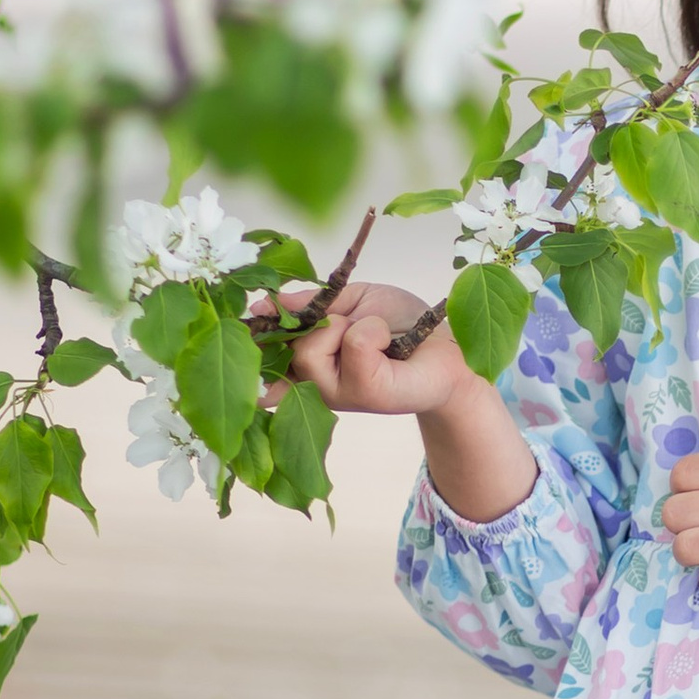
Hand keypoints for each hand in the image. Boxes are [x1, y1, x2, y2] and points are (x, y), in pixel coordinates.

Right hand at [269, 273, 536, 524]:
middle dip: (320, 322)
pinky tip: (391, 344)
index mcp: (309, 364)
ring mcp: (339, 395)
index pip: (265, 356)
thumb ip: (310, 303)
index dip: (257, 334)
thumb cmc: (401, 325)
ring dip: (348, 327)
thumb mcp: (351, 302)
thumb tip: (264, 302)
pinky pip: (354, 344)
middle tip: (354, 323)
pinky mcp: (366, 395)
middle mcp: (317, 387)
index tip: (250, 314)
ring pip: (311, 349)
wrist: (447, 346)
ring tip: (377, 335)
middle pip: (287, 348)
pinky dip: (375, 330)